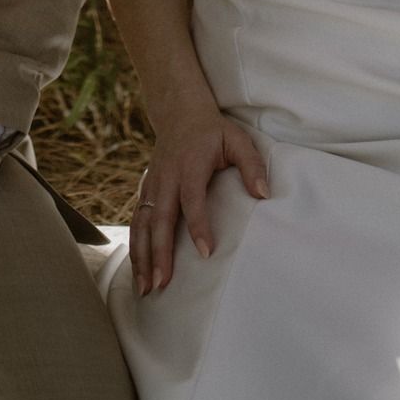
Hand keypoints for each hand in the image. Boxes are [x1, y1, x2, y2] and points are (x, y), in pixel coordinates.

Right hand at [131, 98, 267, 295]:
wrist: (178, 112)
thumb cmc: (212, 130)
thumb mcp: (237, 139)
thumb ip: (251, 165)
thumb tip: (264, 194)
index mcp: (189, 165)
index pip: (192, 199)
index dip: (198, 225)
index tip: (206, 252)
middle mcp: (165, 177)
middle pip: (159, 218)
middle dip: (159, 252)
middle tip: (163, 282)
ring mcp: (152, 185)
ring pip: (142, 224)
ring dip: (141, 256)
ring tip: (146, 287)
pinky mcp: (145, 191)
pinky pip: (137, 222)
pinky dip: (135, 247)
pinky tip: (138, 271)